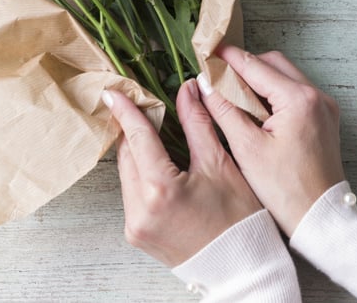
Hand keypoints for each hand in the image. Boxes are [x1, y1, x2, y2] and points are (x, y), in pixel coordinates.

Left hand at [104, 79, 261, 266]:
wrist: (241, 267)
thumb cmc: (239, 219)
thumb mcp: (219, 164)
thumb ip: (197, 123)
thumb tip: (187, 90)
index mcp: (160, 189)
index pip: (137, 138)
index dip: (127, 111)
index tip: (114, 92)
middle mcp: (139, 210)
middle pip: (127, 155)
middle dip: (134, 130)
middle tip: (142, 107)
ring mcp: (134, 225)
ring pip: (127, 174)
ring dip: (137, 153)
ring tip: (154, 135)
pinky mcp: (135, 234)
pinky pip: (131, 194)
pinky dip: (141, 175)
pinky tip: (157, 166)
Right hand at [200, 44, 345, 234]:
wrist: (320, 218)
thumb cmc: (285, 189)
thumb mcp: (247, 148)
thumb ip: (223, 110)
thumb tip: (205, 84)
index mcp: (299, 100)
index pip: (256, 66)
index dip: (228, 58)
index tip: (207, 52)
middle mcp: (317, 97)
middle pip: (274, 64)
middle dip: (245, 66)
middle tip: (217, 75)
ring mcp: (324, 107)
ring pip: (285, 76)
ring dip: (259, 79)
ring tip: (232, 93)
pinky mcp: (324, 119)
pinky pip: (295, 93)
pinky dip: (274, 94)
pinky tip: (254, 109)